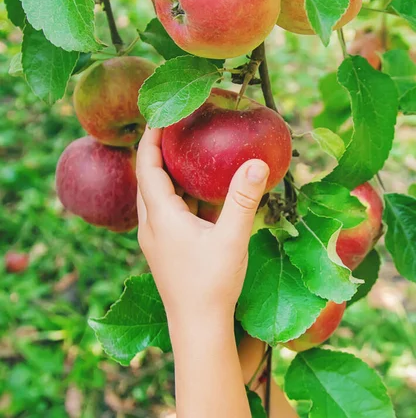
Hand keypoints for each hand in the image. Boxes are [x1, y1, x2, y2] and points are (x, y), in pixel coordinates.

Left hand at [136, 126, 269, 323]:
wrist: (197, 328)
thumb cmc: (211, 284)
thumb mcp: (231, 238)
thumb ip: (243, 199)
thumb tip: (257, 162)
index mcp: (160, 216)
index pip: (147, 166)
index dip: (150, 139)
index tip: (159, 115)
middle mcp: (151, 224)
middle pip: (147, 178)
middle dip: (156, 152)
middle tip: (173, 129)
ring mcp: (155, 239)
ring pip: (155, 196)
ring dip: (166, 174)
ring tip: (185, 154)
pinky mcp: (165, 249)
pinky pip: (165, 212)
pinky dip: (176, 195)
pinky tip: (197, 193)